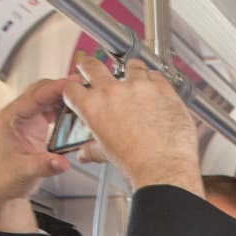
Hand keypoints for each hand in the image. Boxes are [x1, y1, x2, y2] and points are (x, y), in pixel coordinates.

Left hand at [0, 78, 73, 219]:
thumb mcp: (23, 173)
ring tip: (83, 99)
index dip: (54, 89)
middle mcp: (17, 116)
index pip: (34, 96)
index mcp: (9, 119)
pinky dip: (64, 111)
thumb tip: (62, 162)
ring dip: (64, 98)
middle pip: (41, 91)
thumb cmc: (1, 178)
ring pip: (47, 99)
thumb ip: (44, 166)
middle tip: (83, 88)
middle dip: (62, 88)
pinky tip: (77, 114)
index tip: (72, 84)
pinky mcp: (35, 128)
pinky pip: (51, 112)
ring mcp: (26, 121)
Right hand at [62, 56, 201, 194]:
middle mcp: (112, 92)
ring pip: (130, 66)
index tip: (77, 88)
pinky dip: (154, 81)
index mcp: (93, 108)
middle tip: (91, 68)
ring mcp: (137, 86)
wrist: (164, 169)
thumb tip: (85, 153)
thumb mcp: (107, 156)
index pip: (71, 88)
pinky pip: (155, 75)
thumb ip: (93, 150)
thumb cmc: (137, 165)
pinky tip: (155, 91)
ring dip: (130, 72)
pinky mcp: (161, 88)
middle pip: (92, 66)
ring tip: (135, 81)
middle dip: (89, 66)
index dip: (72, 88)